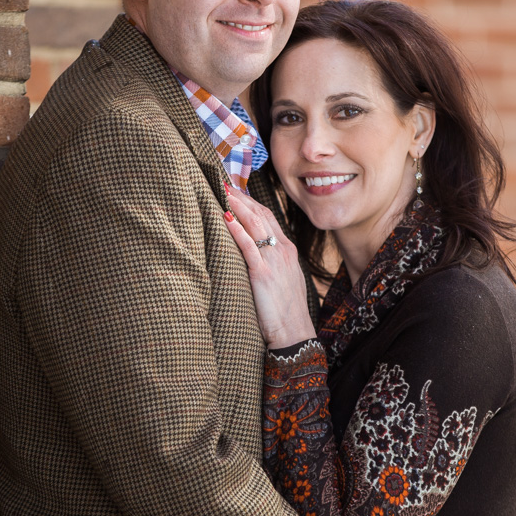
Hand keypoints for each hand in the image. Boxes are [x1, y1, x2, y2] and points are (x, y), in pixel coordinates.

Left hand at [222, 185, 315, 347]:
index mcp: (287, 250)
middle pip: (260, 215)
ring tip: (221, 191)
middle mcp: (282, 250)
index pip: (268, 217)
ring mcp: (274, 261)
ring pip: (254, 225)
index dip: (250, 201)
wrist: (294, 333)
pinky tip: (224, 218)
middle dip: (241, 197)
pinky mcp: (263, 274)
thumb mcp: (283, 279)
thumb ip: (271, 261)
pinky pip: (248, 246)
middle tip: (222, 182)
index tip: (235, 190)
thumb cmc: (285, 310)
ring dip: (236, 206)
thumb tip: (254, 252)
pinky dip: (236, 230)